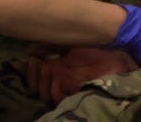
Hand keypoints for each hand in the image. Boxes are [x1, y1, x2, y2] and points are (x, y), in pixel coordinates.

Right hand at [18, 47, 136, 104]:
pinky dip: (53, 91)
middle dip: (32, 76)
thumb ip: (52, 44)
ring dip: (41, 83)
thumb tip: (30, 49)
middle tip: (37, 67)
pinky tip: (55, 81)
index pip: (34, 71)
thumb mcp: (70, 43)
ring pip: (43, 92)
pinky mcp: (73, 93)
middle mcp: (56, 77)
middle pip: (35, 83)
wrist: (113, 58)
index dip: (28, 69)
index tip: (27, 61)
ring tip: (46, 72)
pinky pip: (57, 97)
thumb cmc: (94, 49)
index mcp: (55, 65)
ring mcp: (64, 86)